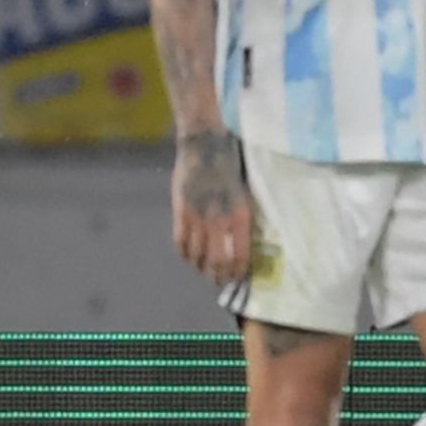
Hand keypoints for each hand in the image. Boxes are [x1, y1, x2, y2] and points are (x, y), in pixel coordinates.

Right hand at [171, 131, 253, 286]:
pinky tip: (188, 255)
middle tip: (218, 280)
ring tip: (202, 269)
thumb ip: (242, 219)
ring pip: (197, 255)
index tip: (236, 278)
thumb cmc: (229, 167)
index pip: (240, 256)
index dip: (237, 272)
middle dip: (218, 276)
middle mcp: (219, 220)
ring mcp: (198, 217)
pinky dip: (184, 253)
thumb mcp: (244, 194)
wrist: (204, 145)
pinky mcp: (180, 211)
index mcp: (240, 216)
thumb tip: (241, 245)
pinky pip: (180, 242)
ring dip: (200, 267)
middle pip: (217, 262)